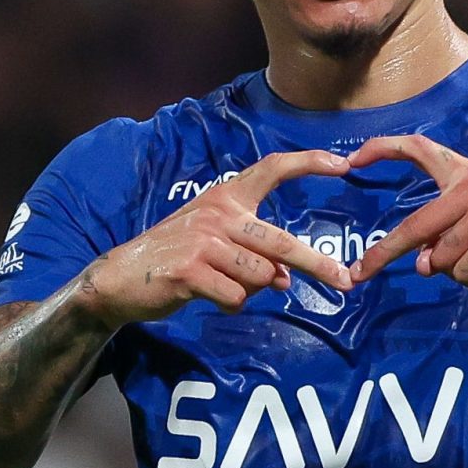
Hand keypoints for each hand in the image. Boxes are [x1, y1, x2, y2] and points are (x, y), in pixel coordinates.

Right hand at [72, 149, 356, 322]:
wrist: (121, 278)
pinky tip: (207, 295)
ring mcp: (204, 242)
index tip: (343, 164)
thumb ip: (253, 253)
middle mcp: (218, 213)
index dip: (308, 163)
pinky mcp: (191, 271)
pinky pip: (235, 297)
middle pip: (280, 242)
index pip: (272, 169)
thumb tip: (284, 278)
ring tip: (222, 284)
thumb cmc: (176, 256)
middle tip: (346, 282)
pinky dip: (229, 303)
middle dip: (317, 265)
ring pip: (260, 276)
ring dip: (250, 290)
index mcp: (226, 197)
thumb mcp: (215, 243)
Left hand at [345, 134, 467, 296]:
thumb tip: (420, 263)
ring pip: (440, 259)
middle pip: (414, 226)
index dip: (382, 149)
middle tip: (357, 274)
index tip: (351, 159)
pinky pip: (461, 274)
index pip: (419, 149)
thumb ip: (446, 236)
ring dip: (460, 272)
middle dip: (382, 255)